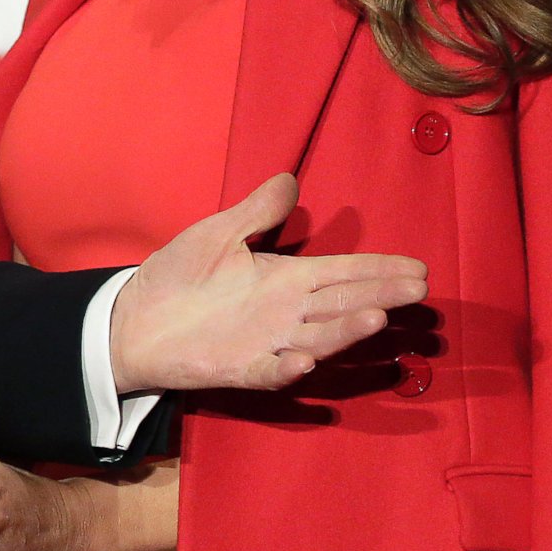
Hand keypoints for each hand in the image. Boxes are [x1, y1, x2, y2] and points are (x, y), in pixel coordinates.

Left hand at [110, 173, 424, 393]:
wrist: (133, 317)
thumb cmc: (178, 275)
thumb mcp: (217, 234)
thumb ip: (256, 212)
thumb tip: (289, 180)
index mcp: (285, 279)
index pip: (342, 272)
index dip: (378, 270)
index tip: (418, 268)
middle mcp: (286, 313)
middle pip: (342, 303)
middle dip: (380, 296)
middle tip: (418, 290)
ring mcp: (267, 343)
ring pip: (317, 338)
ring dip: (345, 331)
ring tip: (376, 318)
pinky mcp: (241, 369)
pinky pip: (269, 371)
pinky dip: (286, 367)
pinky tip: (303, 360)